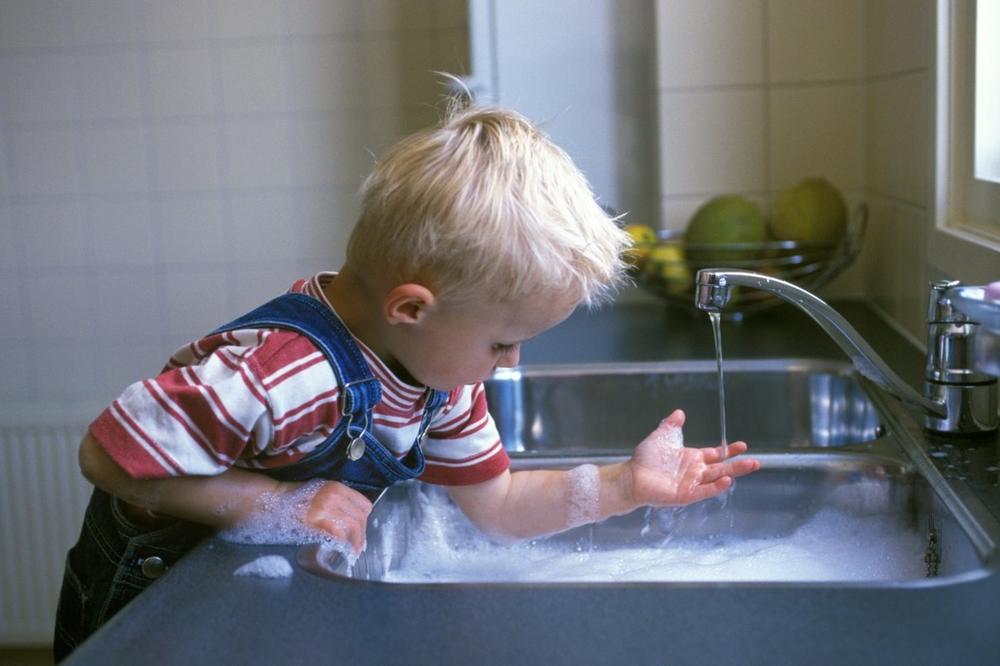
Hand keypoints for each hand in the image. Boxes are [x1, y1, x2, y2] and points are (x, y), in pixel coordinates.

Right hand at [301, 481, 372, 553]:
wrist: (278, 499)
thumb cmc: (300, 497)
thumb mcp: (323, 491)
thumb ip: (340, 500)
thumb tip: (354, 517)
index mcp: (338, 487)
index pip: (364, 504)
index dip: (366, 519)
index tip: (364, 529)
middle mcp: (335, 495)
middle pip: (360, 517)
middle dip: (362, 534)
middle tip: (360, 546)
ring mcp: (326, 507)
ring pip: (352, 525)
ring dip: (356, 541)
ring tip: (354, 551)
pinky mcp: (317, 519)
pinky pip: (337, 532)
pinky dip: (342, 541)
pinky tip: (341, 548)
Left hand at [625, 409, 758, 507]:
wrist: (632, 476)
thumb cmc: (645, 459)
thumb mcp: (661, 437)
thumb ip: (672, 426)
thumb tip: (680, 412)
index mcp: (692, 458)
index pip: (715, 455)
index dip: (728, 451)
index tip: (743, 446)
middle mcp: (695, 472)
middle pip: (721, 467)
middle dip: (738, 464)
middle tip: (756, 462)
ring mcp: (692, 484)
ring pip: (717, 478)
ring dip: (733, 473)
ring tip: (750, 467)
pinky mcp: (686, 495)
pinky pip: (704, 491)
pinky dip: (716, 487)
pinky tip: (727, 481)